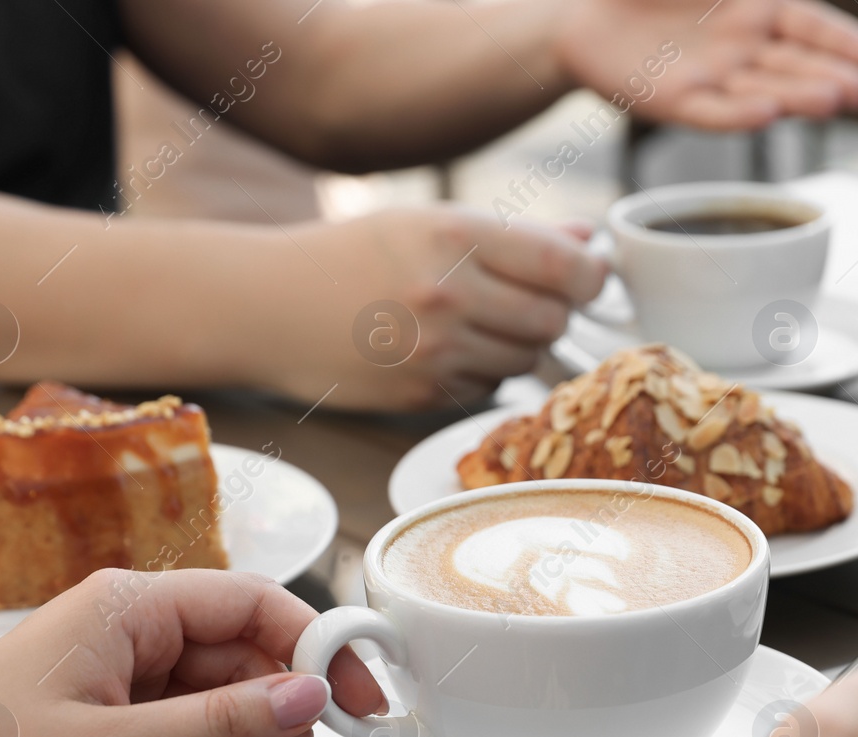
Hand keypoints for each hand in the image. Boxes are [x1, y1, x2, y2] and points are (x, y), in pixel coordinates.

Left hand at [0, 569, 385, 736]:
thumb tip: (311, 692)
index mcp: (129, 606)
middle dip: (272, 732)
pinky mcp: (110, 714)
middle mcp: (130, 628)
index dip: (319, 649)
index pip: (257, 604)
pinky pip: (186, 733)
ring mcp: (120, 673)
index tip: (359, 701)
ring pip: (220, 707)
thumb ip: (223, 723)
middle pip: (246, 665)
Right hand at [275, 205, 606, 408]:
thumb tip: (590, 244)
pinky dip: (481, 373)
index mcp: (454, 236)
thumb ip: (516, 236)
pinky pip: (486, 388)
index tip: (587, 277)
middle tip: (525, 299)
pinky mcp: (421, 393)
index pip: (565, 269)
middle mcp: (447, 295)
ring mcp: (433, 351)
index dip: (590, 277)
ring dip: (517, 345)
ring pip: (525, 360)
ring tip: (475, 322)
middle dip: (552, 312)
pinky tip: (443, 350)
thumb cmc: (352, 255)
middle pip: (553, 320)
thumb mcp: (428, 223)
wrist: (266, 305)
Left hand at [557, 0, 857, 129]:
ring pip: (764, 89)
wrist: (582, 12)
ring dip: (798, 97)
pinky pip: (711, 110)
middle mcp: (744, 49)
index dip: (850, 44)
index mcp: (757, 9)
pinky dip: (737, 114)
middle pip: (797, 64)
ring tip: (835, 101)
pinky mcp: (675, 101)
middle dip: (833, 75)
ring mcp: (713, 77)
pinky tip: (767, 113)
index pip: (814, 27)